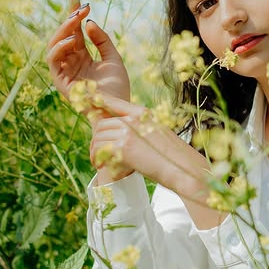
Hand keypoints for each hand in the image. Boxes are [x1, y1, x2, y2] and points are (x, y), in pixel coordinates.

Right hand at [46, 0, 129, 106]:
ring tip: (75, 20)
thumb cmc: (117, 87)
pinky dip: (60, 48)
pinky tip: (73, 40)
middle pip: (63, 36)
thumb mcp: (113, 57)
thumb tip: (88, 22)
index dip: (74, 15)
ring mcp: (64, 71)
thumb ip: (101, 40)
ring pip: (54, 45)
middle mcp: (71, 62)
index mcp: (82, 57)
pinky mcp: (60, 81)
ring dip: (63, 30)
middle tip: (80, 6)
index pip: (75, 32)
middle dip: (69, 19)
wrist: (118, 108)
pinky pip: (53, 60)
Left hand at [90, 95, 226, 229]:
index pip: (113, 102)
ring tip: (97, 161)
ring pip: (99, 137)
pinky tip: (99, 165)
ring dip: (95, 150)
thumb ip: (140, 128)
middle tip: (96, 152)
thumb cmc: (173, 156)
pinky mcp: (125, 147)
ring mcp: (129, 132)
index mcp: (142, 113)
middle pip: (103, 123)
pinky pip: (101, 149)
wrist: (184, 169)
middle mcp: (134, 119)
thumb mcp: (158, 134)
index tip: (85, 99)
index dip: (97, 100)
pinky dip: (97, 158)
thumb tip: (122, 131)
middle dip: (96, 138)